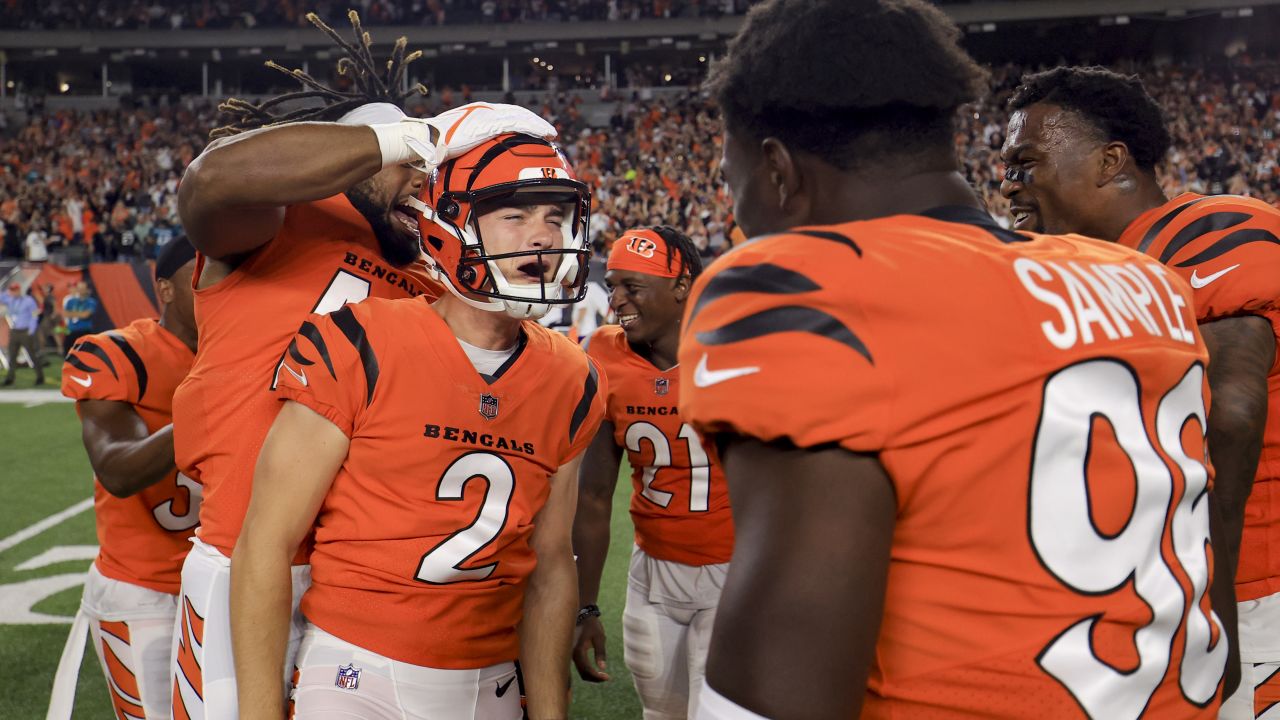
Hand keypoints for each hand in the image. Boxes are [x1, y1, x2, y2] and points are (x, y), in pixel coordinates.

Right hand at [402, 103, 556, 169]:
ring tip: (550, 133)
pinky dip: (534, 127)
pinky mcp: (489, 123)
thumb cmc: (434, 146)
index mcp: (476, 115)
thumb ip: (467, 148)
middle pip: (515, 114)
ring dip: (537, 124)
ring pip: (520, 117)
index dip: (520, 122)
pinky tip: (545, 133)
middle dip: (532, 122)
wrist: (425, 140)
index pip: (503, 116)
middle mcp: (483, 111)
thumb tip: (470, 162)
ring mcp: (487, 115)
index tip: (531, 131)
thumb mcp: (455, 146)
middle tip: (546, 132)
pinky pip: (518, 123)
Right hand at [571, 615, 609, 681]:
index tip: (607, 677)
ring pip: (580, 671)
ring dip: (591, 675)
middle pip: (582, 674)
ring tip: (603, 675)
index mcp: (577, 650)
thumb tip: (603, 668)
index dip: (597, 677)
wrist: (582, 615)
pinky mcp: (571, 654)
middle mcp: (570, 654)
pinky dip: (586, 671)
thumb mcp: (599, 637)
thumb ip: (600, 652)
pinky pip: (578, 667)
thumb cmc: (592, 625)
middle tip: (606, 677)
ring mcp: (569, 655)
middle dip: (594, 678)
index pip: (586, 670)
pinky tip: (595, 670)